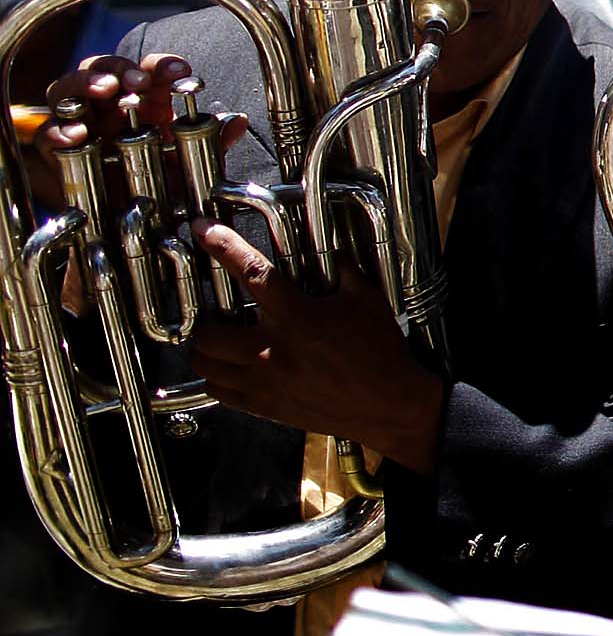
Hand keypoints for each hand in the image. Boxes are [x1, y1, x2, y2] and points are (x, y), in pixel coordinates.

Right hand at [34, 51, 252, 177]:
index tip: (182, 71)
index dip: (163, 65)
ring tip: (106, 91)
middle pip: (102, 67)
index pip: (150, 69)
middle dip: (120, 68)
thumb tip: (239, 122)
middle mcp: (108, 103)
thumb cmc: (161, 177)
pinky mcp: (57, 147)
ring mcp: (80, 121)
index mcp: (144, 98)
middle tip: (137, 81)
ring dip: (85, 84)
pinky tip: (77, 135)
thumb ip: (213, 142)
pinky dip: (59, 130)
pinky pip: (48, 133)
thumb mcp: (191, 163)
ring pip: (67, 88)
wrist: (131, 214)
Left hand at [185, 221, 446, 470]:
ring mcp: (264, 380)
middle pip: (208, 331)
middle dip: (206, 320)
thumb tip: (333, 255)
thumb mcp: (368, 302)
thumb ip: (345, 274)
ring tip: (218, 344)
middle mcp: (272, 348)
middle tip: (217, 316)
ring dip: (206, 351)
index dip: (222, 245)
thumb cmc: (380, 352)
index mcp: (297, 316)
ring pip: (205, 364)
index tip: (201, 229)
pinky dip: (216, 380)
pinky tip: (231, 371)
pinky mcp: (264, 405)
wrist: (388, 404)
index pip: (251, 272)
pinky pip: (217, 393)